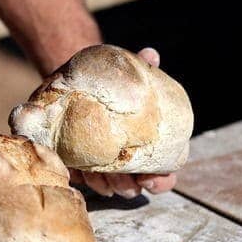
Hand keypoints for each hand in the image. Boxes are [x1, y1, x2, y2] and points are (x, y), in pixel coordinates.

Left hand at [69, 47, 176, 198]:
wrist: (81, 83)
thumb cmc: (115, 84)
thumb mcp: (128, 76)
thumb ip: (142, 68)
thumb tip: (150, 54)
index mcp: (148, 148)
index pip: (162, 175)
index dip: (160, 182)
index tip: (151, 179)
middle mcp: (128, 163)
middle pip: (133, 186)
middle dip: (127, 185)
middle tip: (121, 177)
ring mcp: (103, 167)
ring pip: (107, 186)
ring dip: (104, 184)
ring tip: (98, 173)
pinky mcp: (78, 164)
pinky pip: (81, 179)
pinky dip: (81, 176)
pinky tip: (78, 169)